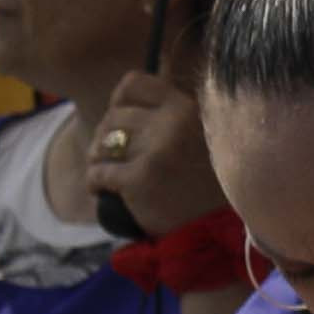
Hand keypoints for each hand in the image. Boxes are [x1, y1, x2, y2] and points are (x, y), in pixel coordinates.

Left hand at [89, 65, 223, 241]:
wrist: (219, 230)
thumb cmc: (209, 184)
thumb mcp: (202, 136)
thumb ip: (171, 116)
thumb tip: (122, 103)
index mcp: (187, 107)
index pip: (134, 83)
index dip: (119, 101)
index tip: (120, 120)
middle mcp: (173, 122)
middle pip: (114, 116)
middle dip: (105, 137)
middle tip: (108, 156)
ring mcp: (156, 150)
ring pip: (102, 142)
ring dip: (96, 158)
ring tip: (104, 171)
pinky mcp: (140, 180)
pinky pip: (98, 173)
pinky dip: (94, 182)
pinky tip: (99, 191)